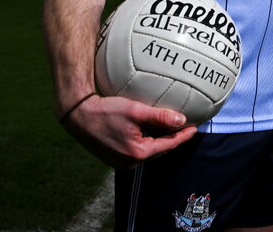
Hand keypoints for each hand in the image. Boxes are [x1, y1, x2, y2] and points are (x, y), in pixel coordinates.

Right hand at [63, 95, 196, 167]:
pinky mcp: (114, 157)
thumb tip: (182, 120)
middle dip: (172, 138)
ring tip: (171, 128)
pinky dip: (147, 141)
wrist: (78, 115)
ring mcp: (121, 162)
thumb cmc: (106, 110)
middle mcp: (130, 162)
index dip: (183, 136)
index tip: (195, 128)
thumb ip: (160, 116)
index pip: (168, 145)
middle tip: (185, 126)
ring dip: (159, 140)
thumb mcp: (135, 110)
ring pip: (148, 151)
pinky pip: (137, 150)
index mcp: (137, 153)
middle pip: (159, 150)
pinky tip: (151, 130)